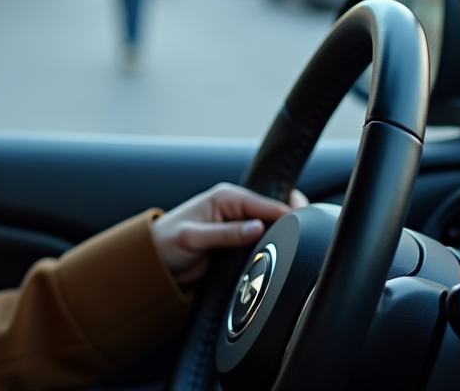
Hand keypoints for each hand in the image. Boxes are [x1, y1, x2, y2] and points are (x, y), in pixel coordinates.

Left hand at [152, 183, 307, 284]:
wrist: (154, 261)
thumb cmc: (166, 243)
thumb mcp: (194, 238)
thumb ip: (226, 234)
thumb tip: (257, 229)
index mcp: (225, 197)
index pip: (266, 202)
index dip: (288, 214)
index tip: (306, 227)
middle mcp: (234, 207)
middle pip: (274, 213)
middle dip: (288, 224)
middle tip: (305, 239)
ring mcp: (237, 224)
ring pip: (272, 228)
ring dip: (280, 237)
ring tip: (292, 250)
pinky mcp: (238, 241)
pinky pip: (262, 242)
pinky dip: (270, 247)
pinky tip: (278, 256)